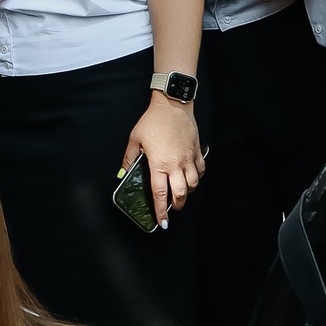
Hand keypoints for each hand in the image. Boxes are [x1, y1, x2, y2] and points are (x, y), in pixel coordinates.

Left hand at [123, 92, 202, 223]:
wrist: (172, 104)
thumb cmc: (153, 121)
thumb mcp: (135, 139)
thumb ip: (129, 158)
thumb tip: (124, 172)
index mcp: (159, 164)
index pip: (160, 194)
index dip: (161, 211)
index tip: (162, 221)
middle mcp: (176, 164)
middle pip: (180, 194)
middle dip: (177, 206)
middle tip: (172, 209)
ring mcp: (188, 158)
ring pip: (193, 185)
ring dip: (187, 193)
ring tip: (181, 193)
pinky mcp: (197, 151)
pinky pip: (201, 170)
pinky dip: (197, 177)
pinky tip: (192, 177)